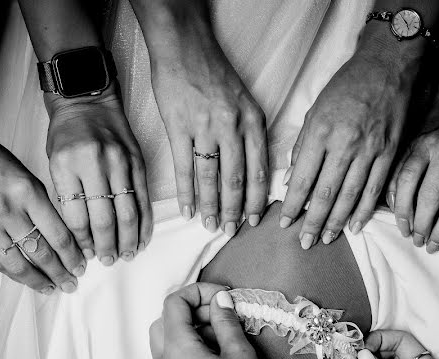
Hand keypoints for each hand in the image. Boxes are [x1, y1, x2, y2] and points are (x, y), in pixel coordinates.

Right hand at [0, 115, 83, 293]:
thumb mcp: (25, 175)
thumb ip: (42, 205)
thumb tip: (61, 236)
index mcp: (27, 192)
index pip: (58, 234)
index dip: (72, 255)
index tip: (81, 265)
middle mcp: (6, 210)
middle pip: (42, 252)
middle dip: (61, 272)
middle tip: (72, 283)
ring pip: (18, 263)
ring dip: (38, 280)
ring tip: (51, 287)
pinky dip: (12, 272)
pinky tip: (25, 278)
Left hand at [46, 88, 151, 264]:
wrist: (88, 101)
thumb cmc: (67, 134)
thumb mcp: (55, 163)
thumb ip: (68, 196)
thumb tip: (81, 235)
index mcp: (67, 165)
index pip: (76, 215)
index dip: (82, 241)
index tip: (85, 254)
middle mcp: (95, 165)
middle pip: (104, 218)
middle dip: (106, 245)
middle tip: (108, 261)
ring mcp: (120, 163)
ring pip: (127, 212)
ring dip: (128, 239)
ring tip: (126, 255)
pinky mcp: (138, 162)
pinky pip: (144, 199)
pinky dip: (144, 222)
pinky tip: (142, 238)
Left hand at [149, 283, 277, 358]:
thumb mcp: (240, 354)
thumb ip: (226, 322)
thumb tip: (220, 301)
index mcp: (176, 350)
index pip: (173, 304)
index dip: (198, 292)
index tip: (224, 296)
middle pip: (164, 320)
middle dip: (191, 310)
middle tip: (222, 313)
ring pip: (165, 341)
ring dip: (189, 329)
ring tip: (222, 334)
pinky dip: (188, 348)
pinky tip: (216, 355)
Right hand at [150, 40, 267, 234]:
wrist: (184, 47)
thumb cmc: (215, 74)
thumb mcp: (246, 101)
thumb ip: (252, 134)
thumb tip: (255, 171)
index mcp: (253, 122)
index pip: (259, 170)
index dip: (257, 199)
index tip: (254, 220)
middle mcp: (232, 127)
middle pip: (237, 180)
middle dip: (234, 211)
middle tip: (231, 231)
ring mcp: (205, 128)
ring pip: (211, 178)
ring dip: (211, 207)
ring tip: (210, 225)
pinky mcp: (179, 127)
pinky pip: (184, 168)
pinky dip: (186, 192)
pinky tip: (188, 209)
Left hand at [281, 51, 415, 247]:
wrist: (386, 69)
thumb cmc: (346, 87)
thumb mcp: (315, 111)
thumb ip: (303, 146)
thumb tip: (292, 180)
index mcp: (321, 132)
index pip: (303, 178)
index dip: (293, 205)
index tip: (284, 223)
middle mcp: (344, 144)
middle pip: (325, 193)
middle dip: (312, 221)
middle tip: (303, 243)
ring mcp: (369, 151)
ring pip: (349, 196)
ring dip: (336, 222)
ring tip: (325, 239)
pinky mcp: (389, 153)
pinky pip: (374, 189)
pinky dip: (363, 211)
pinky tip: (355, 226)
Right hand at [388, 107, 438, 251]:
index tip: (436, 247)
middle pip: (430, 198)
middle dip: (423, 226)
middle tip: (419, 242)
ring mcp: (424, 146)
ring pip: (408, 184)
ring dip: (404, 213)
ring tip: (405, 230)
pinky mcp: (408, 143)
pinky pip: (395, 173)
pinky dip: (392, 194)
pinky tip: (395, 211)